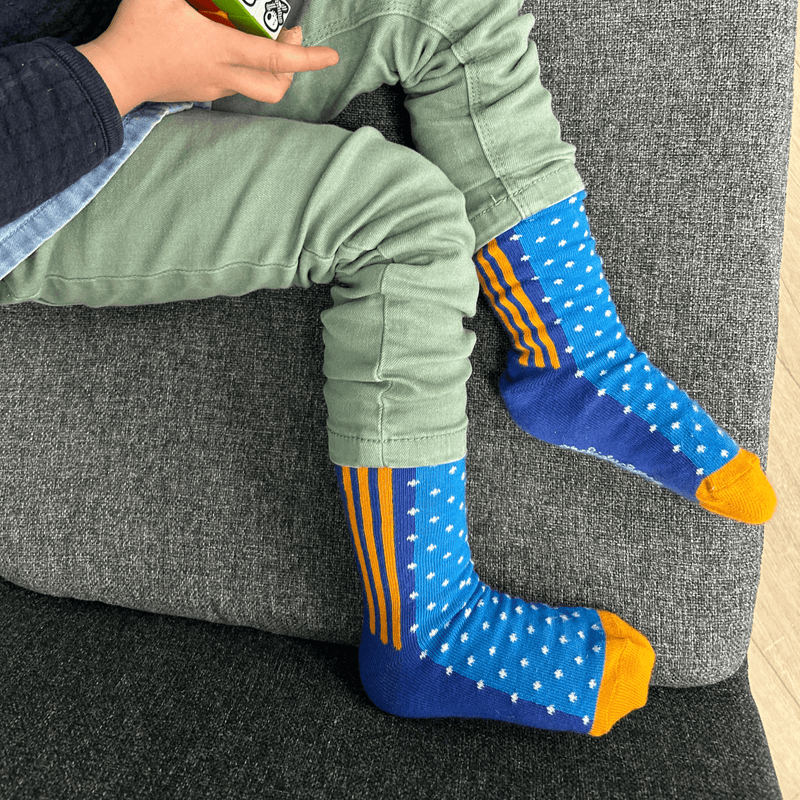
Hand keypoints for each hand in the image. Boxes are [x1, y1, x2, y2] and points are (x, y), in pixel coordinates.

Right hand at [76, 0, 338, 116]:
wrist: (116, 73)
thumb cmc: (136, 30)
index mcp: (222, 49)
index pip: (276, 58)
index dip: (308, 58)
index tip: (331, 56)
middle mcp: (225, 75)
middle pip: (276, 86)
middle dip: (294, 67)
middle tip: (290, 39)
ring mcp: (215, 88)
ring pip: (258, 88)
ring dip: (271, 69)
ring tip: (264, 41)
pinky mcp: (203, 94)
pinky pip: (236, 86)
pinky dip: (247, 71)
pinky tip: (233, 50)